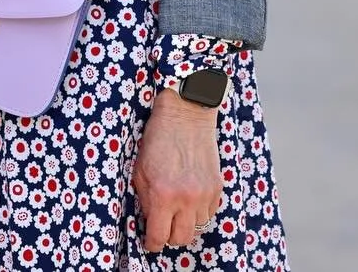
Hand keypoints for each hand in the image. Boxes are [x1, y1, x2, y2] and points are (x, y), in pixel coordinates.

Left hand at [132, 89, 222, 251]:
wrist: (185, 114)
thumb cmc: (158, 138)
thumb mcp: (140, 169)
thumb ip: (145, 200)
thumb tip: (149, 222)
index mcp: (163, 194)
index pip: (159, 236)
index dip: (152, 243)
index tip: (149, 243)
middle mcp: (186, 198)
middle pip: (181, 239)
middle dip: (169, 237)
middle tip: (162, 226)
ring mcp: (205, 194)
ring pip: (197, 229)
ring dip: (185, 223)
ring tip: (175, 209)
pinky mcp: (217, 188)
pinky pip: (209, 214)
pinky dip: (198, 212)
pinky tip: (188, 199)